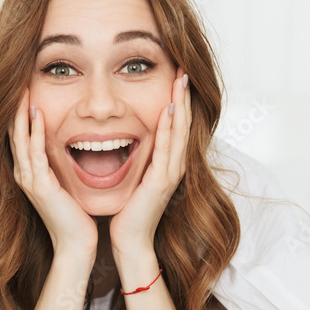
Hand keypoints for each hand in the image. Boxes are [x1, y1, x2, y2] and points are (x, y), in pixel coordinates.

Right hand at [8, 87, 97, 255]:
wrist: (76, 244)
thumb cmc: (75, 216)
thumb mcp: (64, 184)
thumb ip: (61, 166)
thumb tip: (70, 145)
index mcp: (29, 173)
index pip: (21, 135)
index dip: (20, 112)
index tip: (26, 88)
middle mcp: (23, 174)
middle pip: (14, 132)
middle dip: (16, 106)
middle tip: (18, 80)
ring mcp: (29, 180)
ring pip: (20, 139)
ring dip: (21, 113)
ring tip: (23, 89)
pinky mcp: (39, 186)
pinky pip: (34, 152)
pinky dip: (35, 132)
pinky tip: (38, 114)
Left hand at [110, 67, 191, 257]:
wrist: (129, 241)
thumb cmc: (128, 211)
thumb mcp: (134, 177)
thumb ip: (137, 158)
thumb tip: (125, 136)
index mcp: (167, 163)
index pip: (175, 124)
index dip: (178, 99)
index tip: (176, 75)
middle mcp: (174, 165)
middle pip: (183, 122)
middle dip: (184, 95)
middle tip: (184, 68)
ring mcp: (171, 173)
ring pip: (179, 131)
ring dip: (181, 104)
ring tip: (181, 80)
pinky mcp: (162, 182)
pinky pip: (166, 149)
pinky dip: (168, 129)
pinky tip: (168, 110)